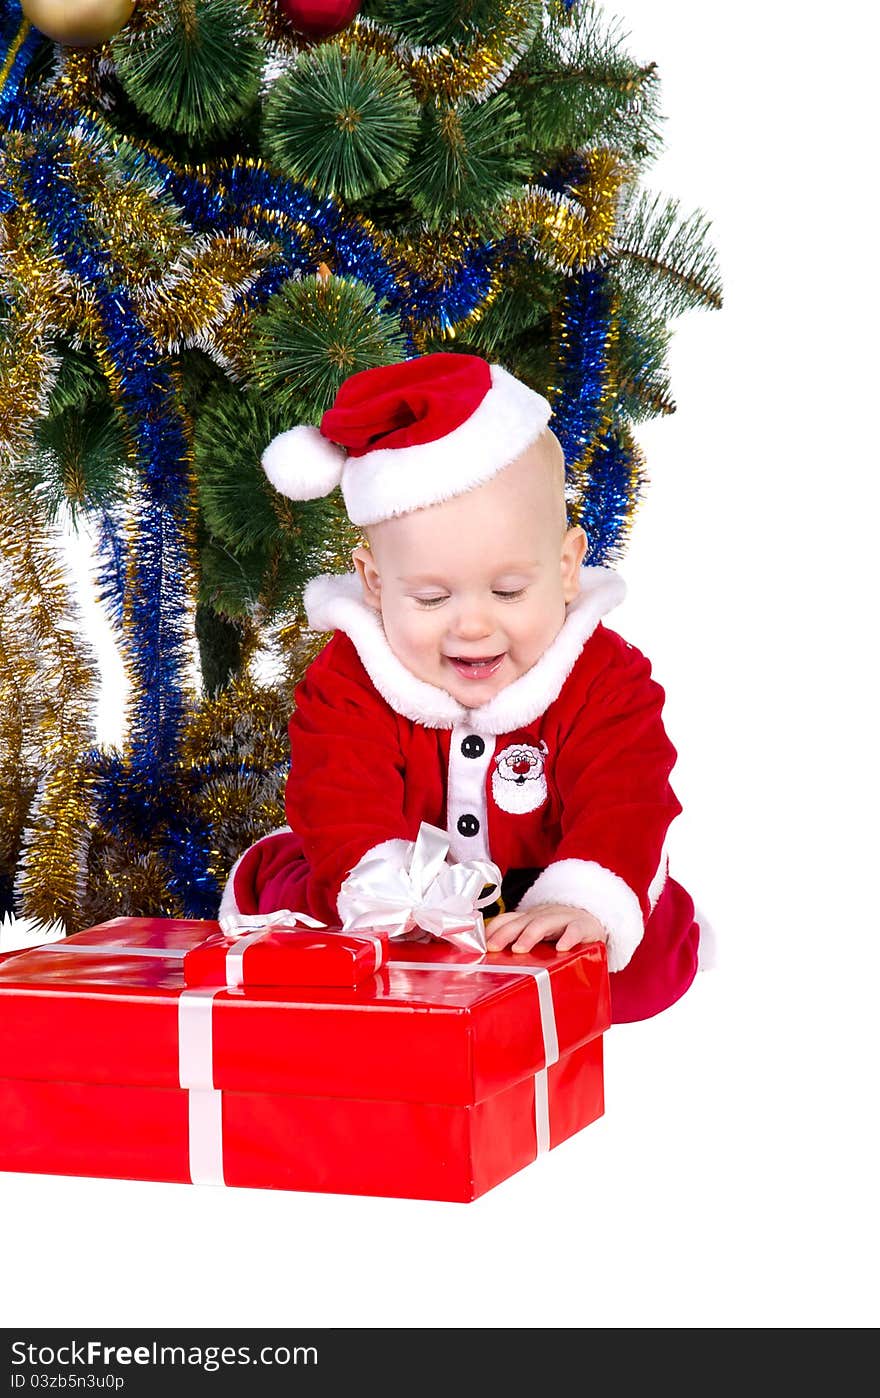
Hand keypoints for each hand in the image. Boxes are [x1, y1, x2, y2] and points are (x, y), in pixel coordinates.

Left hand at [485, 904, 606, 953]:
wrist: (594, 920)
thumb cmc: (560, 931)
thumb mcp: (537, 934)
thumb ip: (518, 941)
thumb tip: (492, 958)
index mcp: (529, 918)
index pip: (507, 919)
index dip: (493, 931)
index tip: (482, 945)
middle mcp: (543, 916)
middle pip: (521, 921)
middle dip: (505, 934)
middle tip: (493, 948)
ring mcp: (562, 919)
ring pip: (544, 923)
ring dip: (530, 935)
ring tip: (520, 948)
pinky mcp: (583, 926)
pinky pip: (575, 930)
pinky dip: (568, 938)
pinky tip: (562, 947)